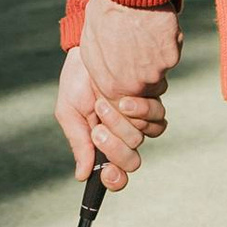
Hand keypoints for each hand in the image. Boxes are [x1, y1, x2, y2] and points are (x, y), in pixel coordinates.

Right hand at [54, 0, 181, 187]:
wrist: (92, 47)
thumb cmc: (77, 79)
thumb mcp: (69, 111)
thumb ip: (78, 142)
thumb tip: (82, 175)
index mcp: (104, 142)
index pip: (116, 172)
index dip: (115, 179)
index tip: (108, 172)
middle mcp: (125, 134)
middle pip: (132, 159)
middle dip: (115, 145)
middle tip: (99, 127)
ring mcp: (140, 119)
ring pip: (144, 138)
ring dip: (124, 123)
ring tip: (105, 102)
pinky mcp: (153, 101)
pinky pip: (157, 117)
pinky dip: (141, 109)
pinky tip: (124, 96)